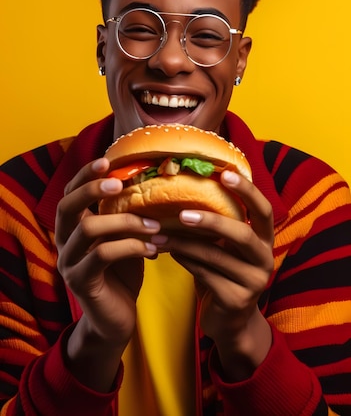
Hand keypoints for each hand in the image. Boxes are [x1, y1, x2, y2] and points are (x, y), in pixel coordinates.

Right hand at [55, 157, 160, 389]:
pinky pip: (103, 255)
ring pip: (89, 229)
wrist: (116, 320)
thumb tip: (155, 184)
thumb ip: (126, 215)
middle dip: (91, 189)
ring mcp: (70, 263)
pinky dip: (131, 246)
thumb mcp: (123, 239)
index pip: (69, 194)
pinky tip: (153, 249)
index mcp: (73, 228)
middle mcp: (64, 243)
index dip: (84, 175)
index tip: (107, 161)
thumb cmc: (122, 273)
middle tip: (120, 182)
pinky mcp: (82, 282)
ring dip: (126, 221)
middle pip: (66, 206)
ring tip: (155, 225)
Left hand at [151, 170, 273, 380]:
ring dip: (184, 243)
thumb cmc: (225, 273)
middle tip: (181, 214)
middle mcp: (264, 259)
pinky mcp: (236, 300)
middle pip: (241, 234)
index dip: (247, 191)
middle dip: (210, 221)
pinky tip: (168, 252)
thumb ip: (221, 225)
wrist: (231, 322)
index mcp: (264, 239)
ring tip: (160, 233)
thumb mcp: (228, 248)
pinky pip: (205, 275)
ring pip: (215, 256)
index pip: (263, 210)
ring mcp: (253, 282)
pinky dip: (184, 261)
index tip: (225, 173)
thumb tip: (187, 187)